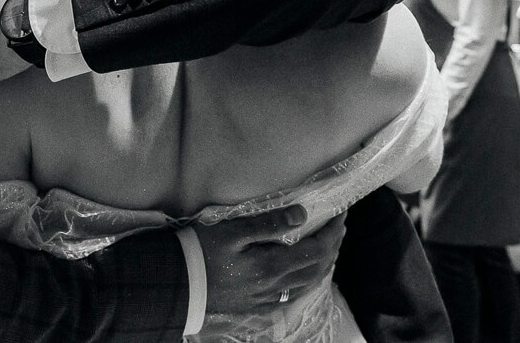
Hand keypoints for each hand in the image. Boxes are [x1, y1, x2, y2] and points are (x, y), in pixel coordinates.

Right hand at [198, 206, 346, 313]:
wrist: (178, 283)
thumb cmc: (202, 250)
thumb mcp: (233, 230)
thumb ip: (268, 223)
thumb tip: (302, 214)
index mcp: (271, 266)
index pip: (316, 250)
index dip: (332, 232)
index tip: (341, 215)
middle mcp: (274, 286)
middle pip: (316, 269)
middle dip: (332, 248)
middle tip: (339, 228)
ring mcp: (265, 298)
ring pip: (306, 284)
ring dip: (323, 266)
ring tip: (328, 249)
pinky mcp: (255, 304)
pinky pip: (292, 295)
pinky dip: (306, 281)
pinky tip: (303, 275)